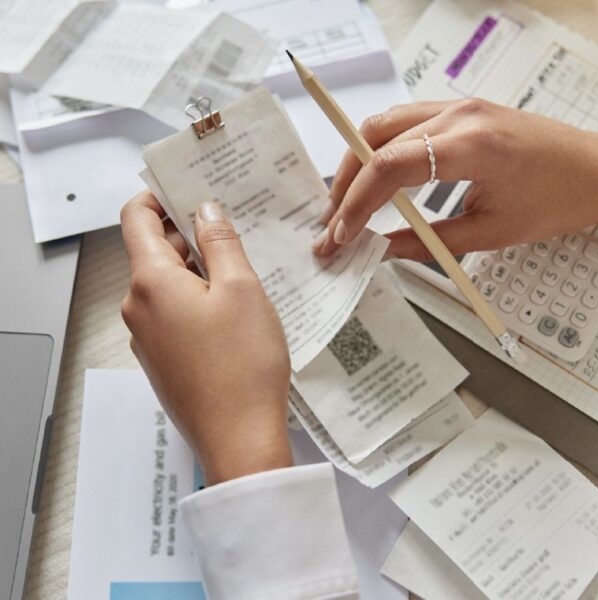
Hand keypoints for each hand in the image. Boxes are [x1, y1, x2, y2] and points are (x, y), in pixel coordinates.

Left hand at [120, 192, 292, 484]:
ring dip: (196, 269)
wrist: (240, 438)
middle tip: (229, 228)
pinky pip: (172, 314)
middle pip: (153, 252)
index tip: (185, 188)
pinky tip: (230, 309)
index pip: (136, 219)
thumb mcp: (241, 289)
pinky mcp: (163, 359)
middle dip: (188, 235)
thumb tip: (205, 210)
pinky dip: (195, 299)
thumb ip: (220, 242)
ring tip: (238, 269)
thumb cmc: (243, 365)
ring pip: (166, 285)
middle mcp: (138, 308)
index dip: (158, 196)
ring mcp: (147, 337)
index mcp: (150, 283)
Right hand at [313, 98, 597, 259]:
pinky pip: (403, 122)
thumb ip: (427, 242)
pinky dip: (379, 151)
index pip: (388, 167)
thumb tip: (383, 250)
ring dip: (357, 163)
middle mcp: (459, 115)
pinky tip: (374, 178)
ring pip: (383, 124)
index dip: (356, 203)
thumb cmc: (558, 197)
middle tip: (334, 221)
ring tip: (346, 202)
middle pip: (375, 139)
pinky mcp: (459, 111)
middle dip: (345, 183)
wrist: (597, 171)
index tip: (342, 233)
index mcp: (471, 145)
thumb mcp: (490, 232)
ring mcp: (458, 107)